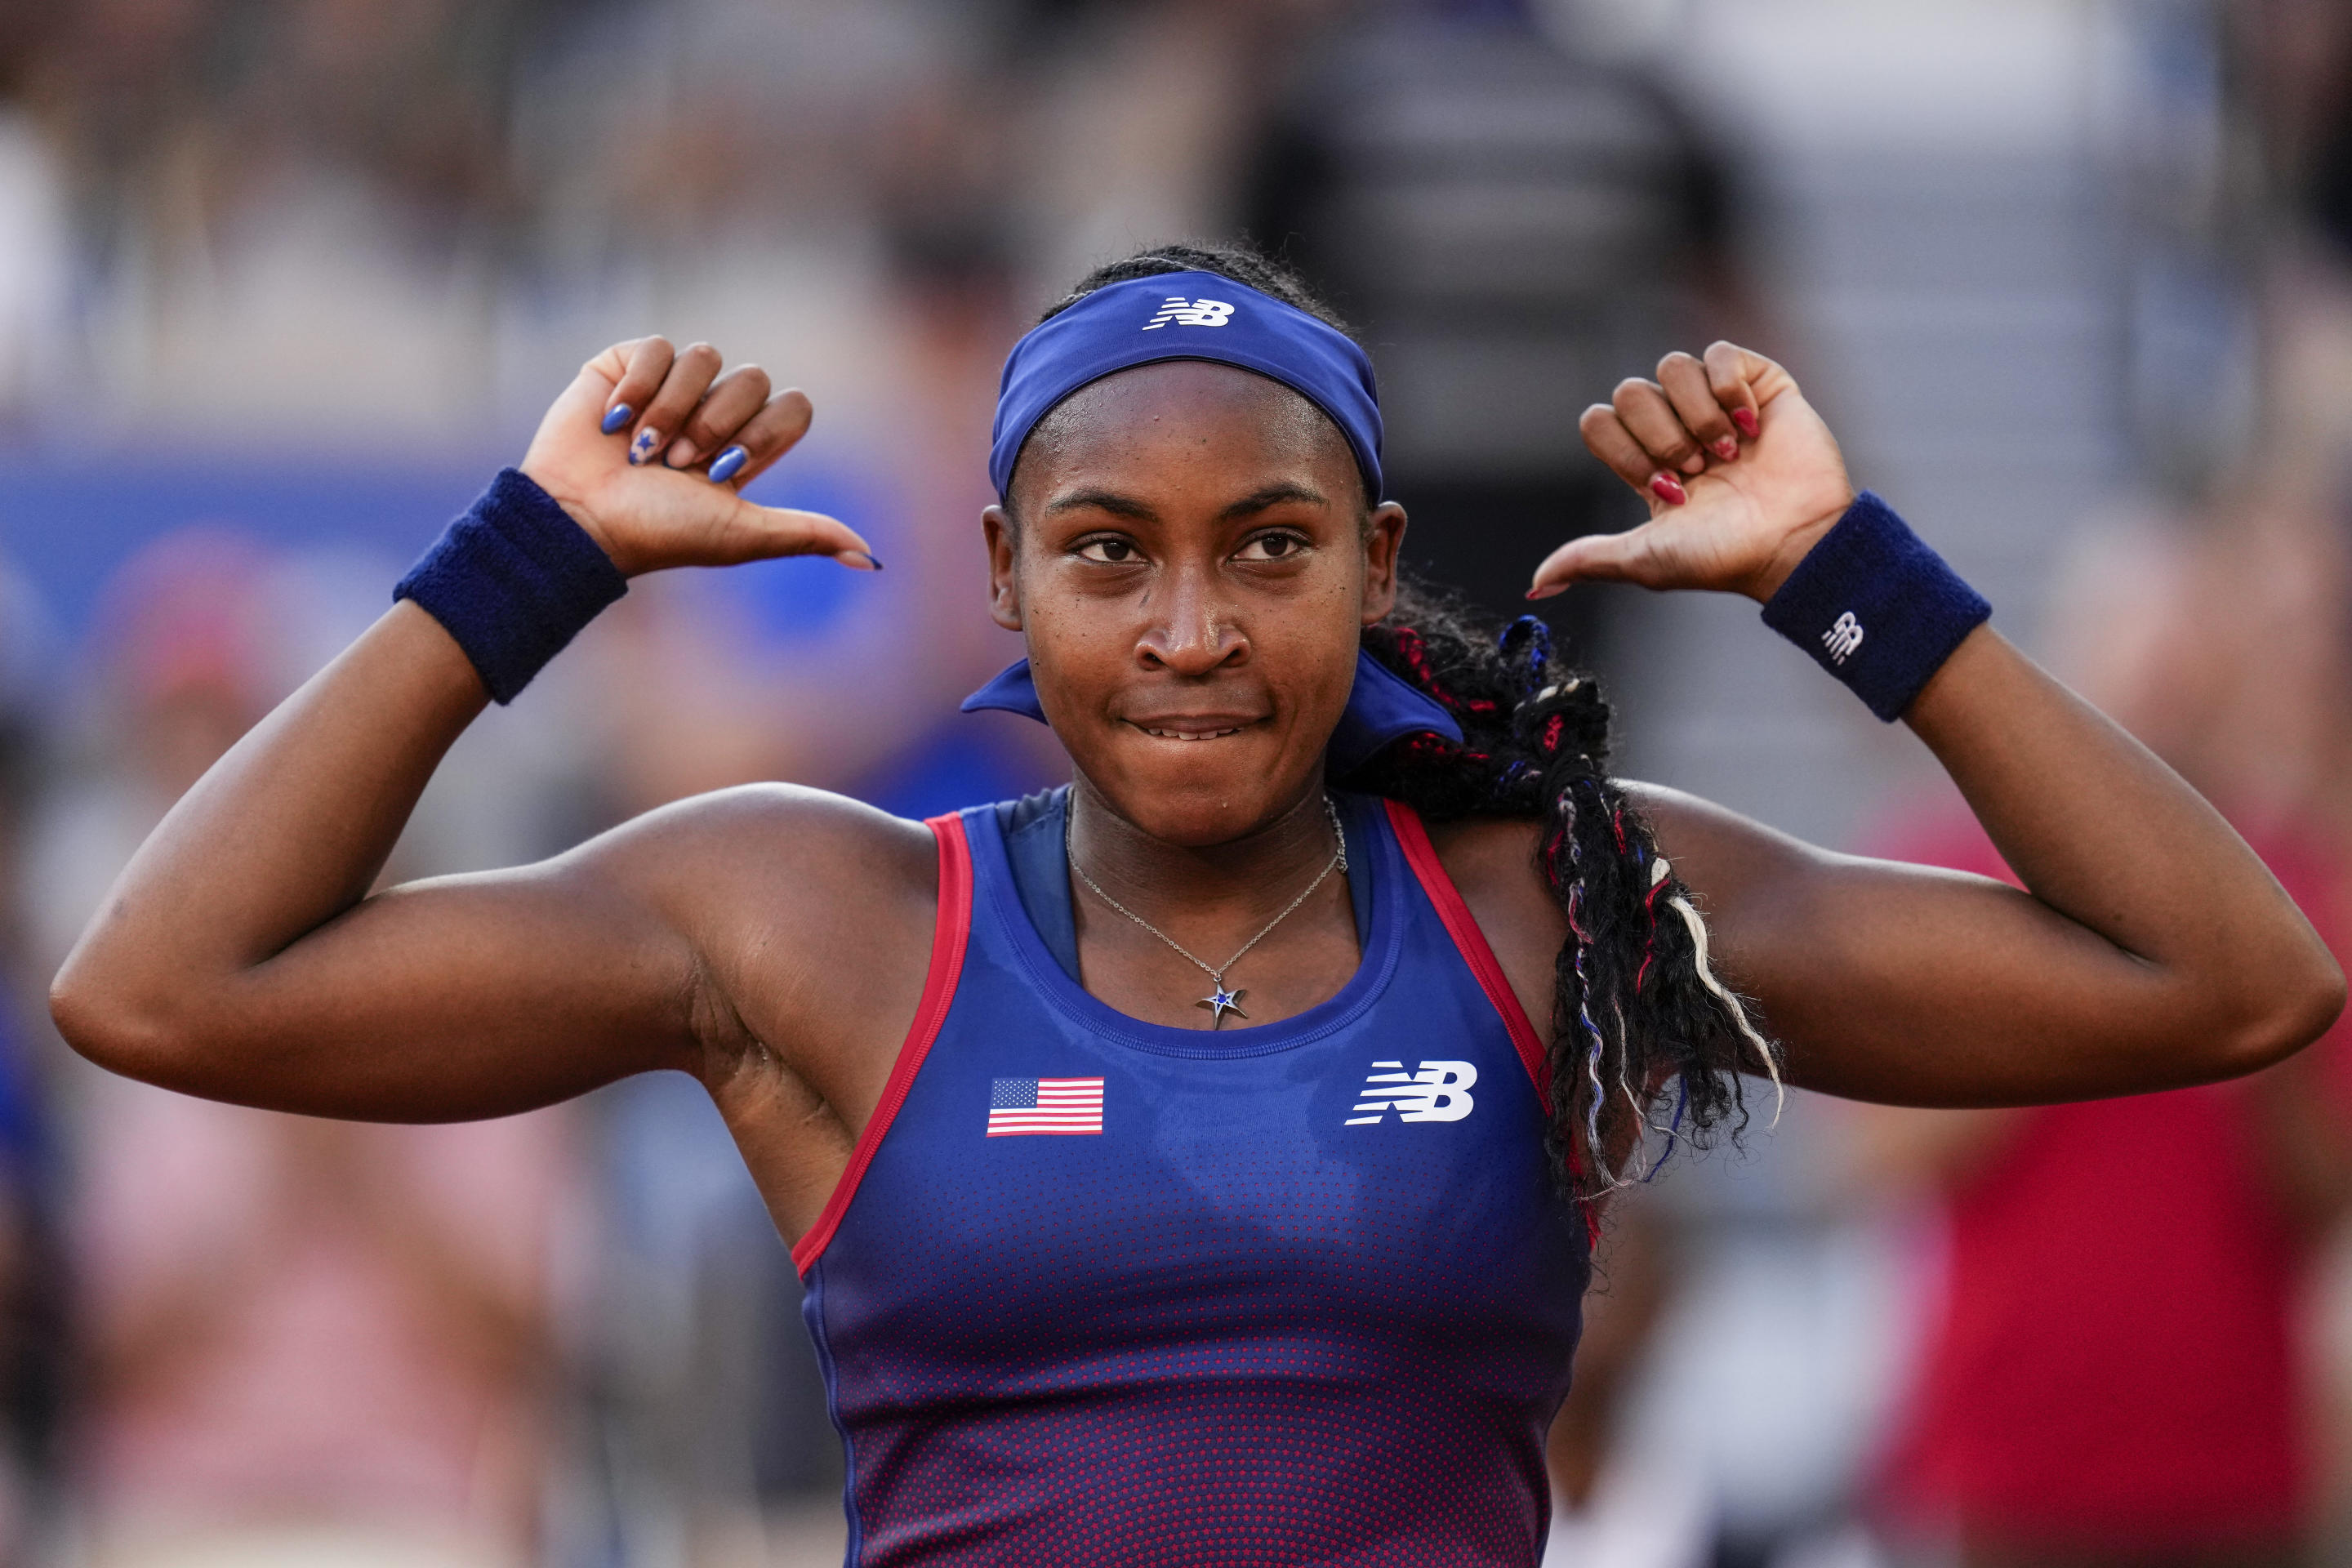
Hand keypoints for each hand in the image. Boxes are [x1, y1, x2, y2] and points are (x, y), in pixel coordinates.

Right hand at [519, 336, 877, 577]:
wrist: (581, 519)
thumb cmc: (660, 532)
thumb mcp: (741, 534)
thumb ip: (806, 534)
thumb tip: (872, 560)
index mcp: (747, 445)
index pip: (793, 406)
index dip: (763, 433)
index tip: (724, 471)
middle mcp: (713, 409)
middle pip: (754, 379)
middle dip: (716, 425)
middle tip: (678, 465)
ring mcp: (670, 384)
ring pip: (706, 357)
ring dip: (674, 409)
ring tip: (644, 451)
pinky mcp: (625, 365)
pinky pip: (657, 345)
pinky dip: (638, 387)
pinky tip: (614, 423)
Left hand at [1529, 343, 1854, 602]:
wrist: (1792, 543)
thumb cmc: (1723, 556)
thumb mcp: (1645, 560)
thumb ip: (1589, 560)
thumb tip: (1537, 584)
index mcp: (1645, 461)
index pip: (1599, 421)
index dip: (1624, 451)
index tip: (1665, 488)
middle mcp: (1677, 426)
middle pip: (1630, 392)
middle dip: (1662, 437)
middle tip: (1698, 472)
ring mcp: (1717, 402)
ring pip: (1672, 367)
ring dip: (1698, 416)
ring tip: (1728, 455)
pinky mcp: (1759, 383)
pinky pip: (1719, 353)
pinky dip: (1730, 389)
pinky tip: (1751, 426)